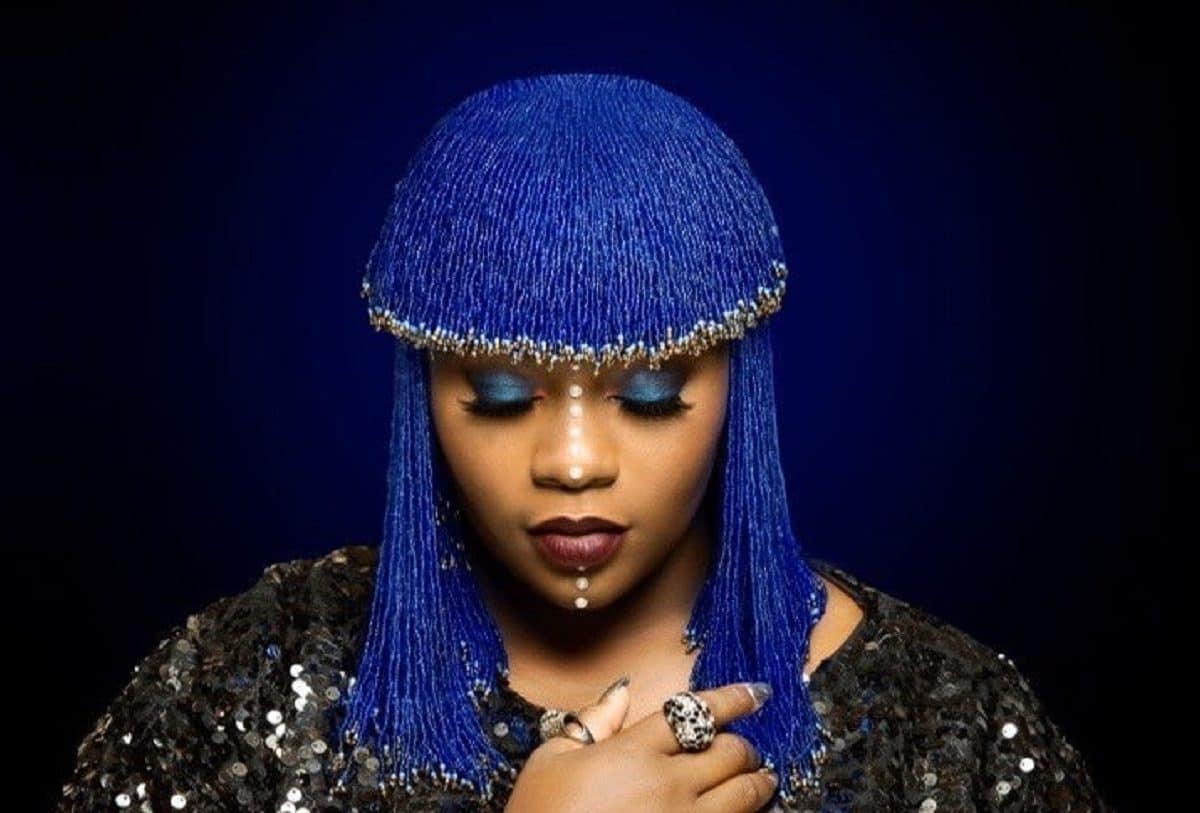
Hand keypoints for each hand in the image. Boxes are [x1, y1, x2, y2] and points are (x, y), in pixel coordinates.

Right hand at [504, 679, 778, 811]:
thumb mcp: (549, 761)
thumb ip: (593, 722)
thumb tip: (621, 692)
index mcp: (633, 751)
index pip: (695, 712)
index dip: (733, 699)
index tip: (756, 693)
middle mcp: (668, 784)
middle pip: (729, 752)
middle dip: (745, 745)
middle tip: (746, 747)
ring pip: (744, 795)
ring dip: (758, 781)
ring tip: (761, 777)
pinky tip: (746, 812)